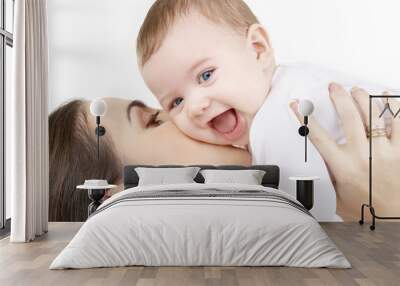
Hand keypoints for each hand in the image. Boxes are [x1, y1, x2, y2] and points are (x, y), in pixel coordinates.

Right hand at [290, 83, 399, 220]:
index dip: (304, 117)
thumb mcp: (338, 196)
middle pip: (349, 117)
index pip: (317, 136)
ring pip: (374, 115)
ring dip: (363, 98)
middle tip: (334, 87)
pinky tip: (389, 96)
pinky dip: (394, 106)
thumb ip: (328, 177)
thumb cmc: (368, 210)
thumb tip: (317, 164)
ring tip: (357, 90)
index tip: (297, 105)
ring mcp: (385, 151)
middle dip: (339, 97)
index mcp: (342, 166)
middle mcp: (363, 155)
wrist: (396, 219)